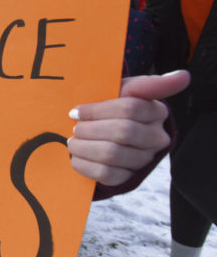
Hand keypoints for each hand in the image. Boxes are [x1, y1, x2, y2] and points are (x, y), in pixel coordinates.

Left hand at [67, 70, 189, 185]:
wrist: (102, 137)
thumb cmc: (112, 109)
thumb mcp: (125, 91)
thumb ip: (147, 84)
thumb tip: (183, 76)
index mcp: (156, 112)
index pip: (129, 108)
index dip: (97, 110)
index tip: (76, 111)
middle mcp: (156, 138)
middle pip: (122, 132)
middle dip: (90, 129)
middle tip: (75, 127)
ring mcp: (144, 161)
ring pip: (111, 154)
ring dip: (84, 147)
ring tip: (73, 141)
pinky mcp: (129, 179)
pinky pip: (105, 174)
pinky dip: (84, 164)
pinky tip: (76, 156)